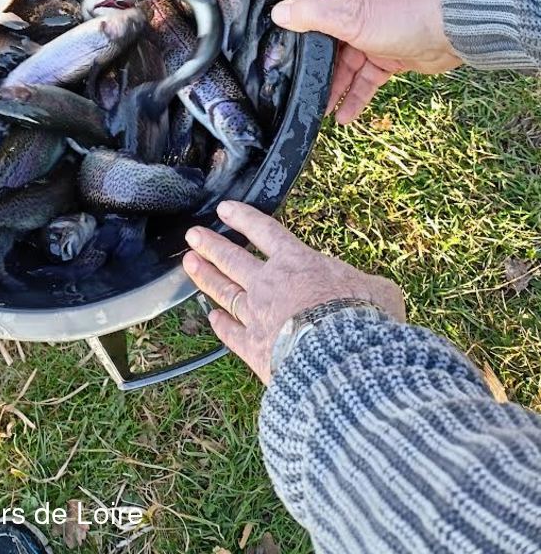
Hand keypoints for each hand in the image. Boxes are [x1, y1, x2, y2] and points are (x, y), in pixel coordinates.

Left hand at [184, 201, 404, 383]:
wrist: (342, 358)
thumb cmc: (364, 318)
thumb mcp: (380, 292)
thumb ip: (370, 288)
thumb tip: (380, 294)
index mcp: (299, 262)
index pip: (265, 231)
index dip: (243, 218)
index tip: (224, 210)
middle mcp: (270, 283)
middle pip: (232, 259)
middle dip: (211, 245)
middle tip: (192, 236)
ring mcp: (256, 315)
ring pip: (223, 291)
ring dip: (205, 277)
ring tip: (189, 264)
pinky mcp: (252, 348)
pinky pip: (230, 333)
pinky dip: (219, 324)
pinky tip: (211, 318)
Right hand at [272, 0, 462, 123]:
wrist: (451, 33)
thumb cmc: (402, 16)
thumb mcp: (348, 15)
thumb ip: (311, 14)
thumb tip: (278, 12)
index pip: (313, 10)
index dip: (300, 34)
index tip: (285, 57)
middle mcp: (359, 9)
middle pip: (328, 43)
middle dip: (317, 70)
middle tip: (300, 91)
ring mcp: (374, 33)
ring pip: (346, 65)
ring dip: (335, 88)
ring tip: (321, 111)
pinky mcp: (389, 55)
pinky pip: (366, 78)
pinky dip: (356, 95)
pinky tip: (345, 116)